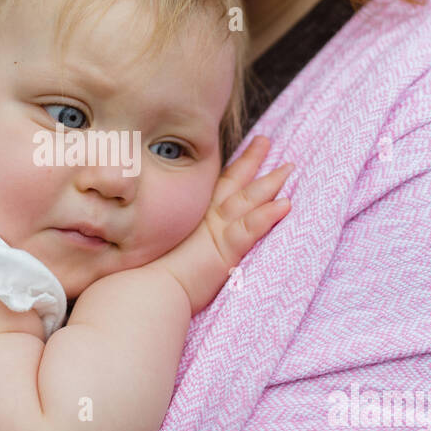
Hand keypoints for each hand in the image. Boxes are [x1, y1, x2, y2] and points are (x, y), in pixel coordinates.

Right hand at [157, 135, 292, 314]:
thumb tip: (152, 235)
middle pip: (233, 183)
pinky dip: (267, 216)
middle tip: (265, 140)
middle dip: (250, 161)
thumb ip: (161, 239)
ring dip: (269, 183)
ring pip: (247, 200)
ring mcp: (215, 233)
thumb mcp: (153, 248)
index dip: (229, 169)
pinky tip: (285, 205)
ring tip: (289, 167)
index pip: (214, 188)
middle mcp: (204, 220)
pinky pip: (250, 229)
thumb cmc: (141, 276)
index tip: (242, 151)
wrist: (141, 290)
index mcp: (190, 219)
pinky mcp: (223, 251)